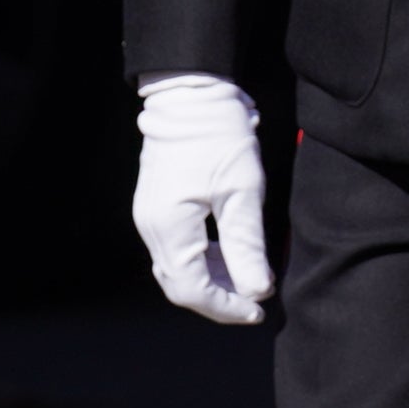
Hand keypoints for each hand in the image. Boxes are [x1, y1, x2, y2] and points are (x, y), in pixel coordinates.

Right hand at [132, 74, 272, 324]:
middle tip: (255, 302)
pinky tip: (229, 256)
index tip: (258, 311)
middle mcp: (151, 229)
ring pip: (177, 268)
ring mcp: (150, 218)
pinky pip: (177, 248)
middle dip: (218, 298)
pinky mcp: (157, 208)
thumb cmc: (220, 137)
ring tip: (247, 280)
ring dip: (211, 280)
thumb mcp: (243, 192)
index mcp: (169, 228)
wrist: (193, 97)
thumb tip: (256, 290)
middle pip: (180, 284)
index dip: (225, 307)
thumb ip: (247, 245)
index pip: (193, 289)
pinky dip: (202, 260)